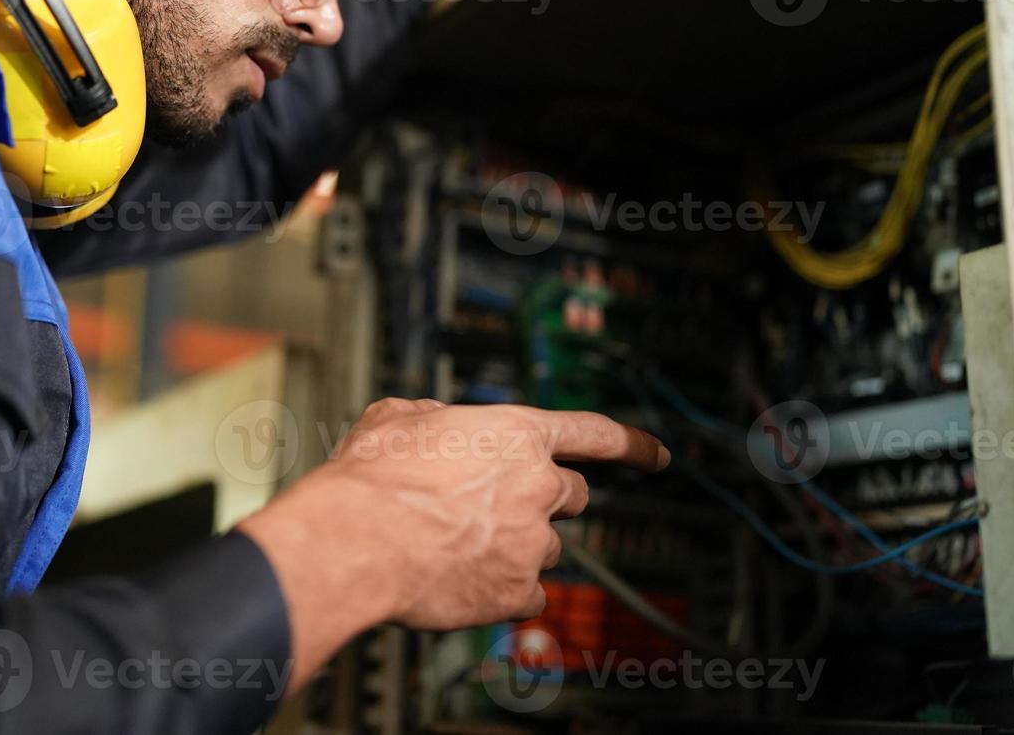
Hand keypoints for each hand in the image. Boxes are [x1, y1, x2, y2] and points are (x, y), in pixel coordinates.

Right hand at [236, 398, 668, 691]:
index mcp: (516, 432)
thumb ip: (434, 415)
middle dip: (546, 502)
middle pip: (573, 496)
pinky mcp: (517, 592)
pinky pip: (526, 597)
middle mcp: (537, 484)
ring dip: (515, 548)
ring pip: (546, 549)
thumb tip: (437, 422)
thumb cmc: (371, 479)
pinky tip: (463, 582)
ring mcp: (532, 540)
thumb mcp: (396, 417)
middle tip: (500, 509)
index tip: (657, 453)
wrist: (356, 540)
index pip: (594, 432)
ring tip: (457, 547)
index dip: (631, 443)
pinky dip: (501, 592)